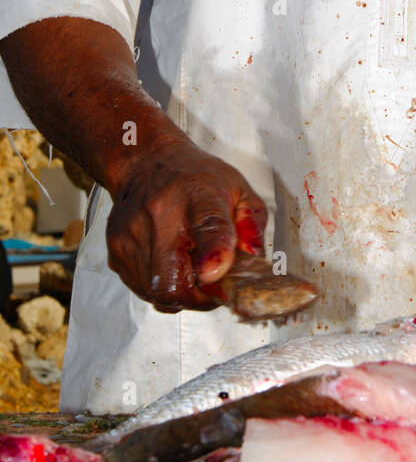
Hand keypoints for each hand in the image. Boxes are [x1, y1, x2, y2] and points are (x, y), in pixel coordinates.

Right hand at [105, 138, 266, 312]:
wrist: (146, 162)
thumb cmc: (198, 179)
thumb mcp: (239, 191)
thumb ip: (251, 228)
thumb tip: (253, 264)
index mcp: (199, 195)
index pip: (207, 226)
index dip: (213, 254)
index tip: (216, 274)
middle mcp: (160, 214)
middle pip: (174, 281)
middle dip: (199, 298)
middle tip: (213, 286)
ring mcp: (132, 234)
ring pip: (156, 293)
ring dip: (181, 294)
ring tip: (192, 270)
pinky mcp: (115, 249)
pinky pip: (141, 289)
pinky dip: (161, 288)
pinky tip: (171, 266)